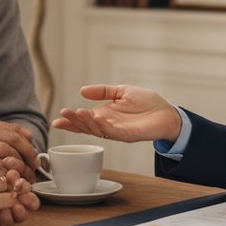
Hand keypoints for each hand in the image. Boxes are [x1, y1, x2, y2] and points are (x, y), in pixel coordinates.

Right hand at [51, 84, 181, 142]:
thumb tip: (82, 90)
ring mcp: (118, 131)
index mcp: (105, 115)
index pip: (84, 119)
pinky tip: (97, 117)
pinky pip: (113, 132)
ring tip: (77, 113)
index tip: (59, 118)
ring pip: (97, 130)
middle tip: (63, 115)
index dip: (72, 120)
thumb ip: (103, 91)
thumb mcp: (121, 91)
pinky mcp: (128, 135)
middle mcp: (109, 125)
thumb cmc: (146, 103)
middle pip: (87, 126)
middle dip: (74, 121)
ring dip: (86, 122)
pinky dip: (104, 125)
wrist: (166, 112)